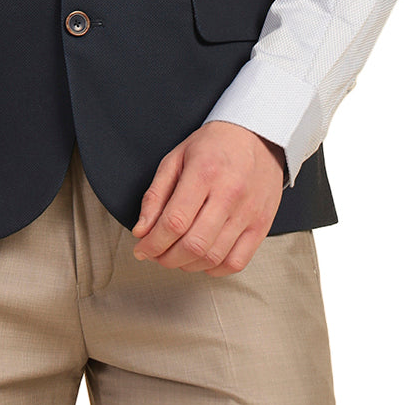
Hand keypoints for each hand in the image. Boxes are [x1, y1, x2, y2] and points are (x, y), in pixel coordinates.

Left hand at [131, 120, 285, 275]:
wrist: (257, 136)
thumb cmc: (215, 145)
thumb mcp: (176, 158)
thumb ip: (156, 195)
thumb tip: (142, 230)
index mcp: (204, 173)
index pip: (174, 221)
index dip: (153, 243)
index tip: (142, 249)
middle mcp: (229, 194)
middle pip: (193, 244)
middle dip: (166, 258)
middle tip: (156, 254)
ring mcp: (248, 212)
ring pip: (213, 257)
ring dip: (187, 265)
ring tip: (176, 255)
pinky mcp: (261, 225)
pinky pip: (236, 262)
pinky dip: (214, 269)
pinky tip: (202, 259)